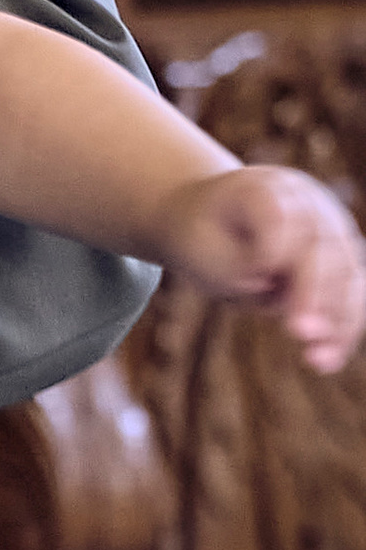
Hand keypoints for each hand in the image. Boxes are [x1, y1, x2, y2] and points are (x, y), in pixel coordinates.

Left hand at [156, 164, 365, 369]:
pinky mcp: (341, 263)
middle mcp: (309, 205)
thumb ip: (231, 264)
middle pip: (323, 248)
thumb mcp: (198, 247)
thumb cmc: (201, 236)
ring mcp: (332, 233)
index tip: (257, 273)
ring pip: (348, 277)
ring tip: (316, 359)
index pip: (279, 217)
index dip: (273, 246)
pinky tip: (325, 361)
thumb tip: (270, 284)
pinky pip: (351, 298)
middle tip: (298, 332)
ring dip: (338, 320)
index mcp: (265, 188)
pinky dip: (342, 331)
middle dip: (314, 292)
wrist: (211, 220)